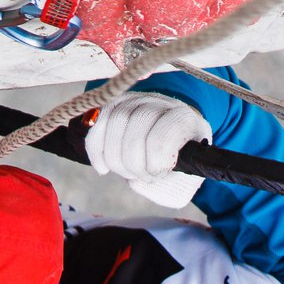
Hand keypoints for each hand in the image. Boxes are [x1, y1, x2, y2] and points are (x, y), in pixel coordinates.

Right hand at [85, 92, 209, 209]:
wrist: (173, 135)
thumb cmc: (180, 158)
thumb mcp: (187, 173)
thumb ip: (172, 183)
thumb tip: (137, 182)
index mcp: (184, 119)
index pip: (161, 141)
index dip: (154, 165)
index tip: (157, 175)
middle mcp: (160, 103)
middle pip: (134, 133)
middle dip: (133, 165)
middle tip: (141, 176)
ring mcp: (136, 100)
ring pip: (114, 124)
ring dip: (115, 159)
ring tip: (126, 172)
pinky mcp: (115, 103)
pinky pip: (98, 123)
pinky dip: (96, 149)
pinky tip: (103, 168)